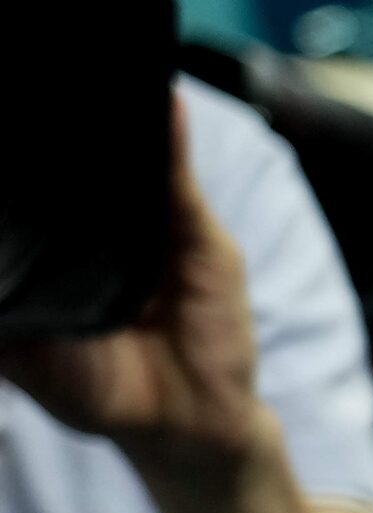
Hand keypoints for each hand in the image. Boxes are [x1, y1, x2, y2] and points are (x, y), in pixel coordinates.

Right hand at [0, 99, 270, 489]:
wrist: (203, 423)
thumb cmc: (211, 332)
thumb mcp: (205, 248)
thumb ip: (176, 181)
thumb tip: (170, 98)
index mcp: (87, 223)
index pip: (42, 165)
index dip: (28, 129)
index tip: (28, 88)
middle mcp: (43, 252)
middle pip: (6, 200)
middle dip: (8, 165)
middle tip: (7, 125)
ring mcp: (19, 292)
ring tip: (5, 205)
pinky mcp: (8, 341)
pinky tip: (3, 266)